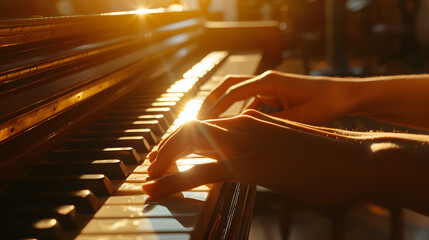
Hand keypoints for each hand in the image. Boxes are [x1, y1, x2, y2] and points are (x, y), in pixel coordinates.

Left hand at [143, 110, 369, 204]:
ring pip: (188, 144)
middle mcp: (244, 125)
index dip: (181, 140)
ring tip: (147, 180)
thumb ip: (264, 150)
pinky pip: (199, 170)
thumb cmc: (326, 157)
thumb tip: (251, 162)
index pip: (206, 124)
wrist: (356, 158)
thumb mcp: (287, 148)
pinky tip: (157, 189)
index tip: (166, 157)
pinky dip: (173, 180)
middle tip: (150, 168)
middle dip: (164, 149)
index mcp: (253, 120)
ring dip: (162, 162)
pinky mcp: (250, 165)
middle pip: (190, 130)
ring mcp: (246, 142)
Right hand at [198, 70, 351, 124]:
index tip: (202, 121)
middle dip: (212, 101)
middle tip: (198, 118)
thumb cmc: (325, 104)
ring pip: (237, 92)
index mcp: (269, 81)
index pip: (233, 91)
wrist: (343, 96)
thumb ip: (270, 125)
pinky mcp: (273, 92)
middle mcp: (266, 79)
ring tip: (210, 123)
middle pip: (229, 85)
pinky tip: (236, 126)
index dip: (215, 106)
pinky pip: (249, 100)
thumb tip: (244, 134)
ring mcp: (269, 85)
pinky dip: (239, 111)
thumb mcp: (297, 119)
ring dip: (223, 105)